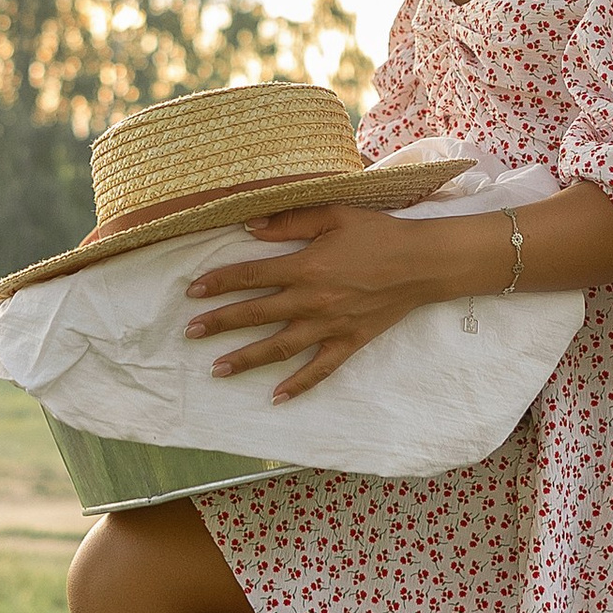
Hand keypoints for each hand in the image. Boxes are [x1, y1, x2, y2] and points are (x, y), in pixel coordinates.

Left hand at [182, 202, 435, 401]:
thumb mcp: (334, 215)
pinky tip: (276, 397)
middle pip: (256, 315)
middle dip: (220, 324)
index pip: (251, 277)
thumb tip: (249, 225)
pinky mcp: (348, 343)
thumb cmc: (378, 234)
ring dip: (246, 360)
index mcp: (306, 267)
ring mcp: (329, 326)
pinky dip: (297, 385)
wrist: (421, 263)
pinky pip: (319, 369)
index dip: (219, 283)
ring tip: (218, 370)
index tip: (193, 293)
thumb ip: (290, 221)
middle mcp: (312, 301)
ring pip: (279, 348)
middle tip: (190, 333)